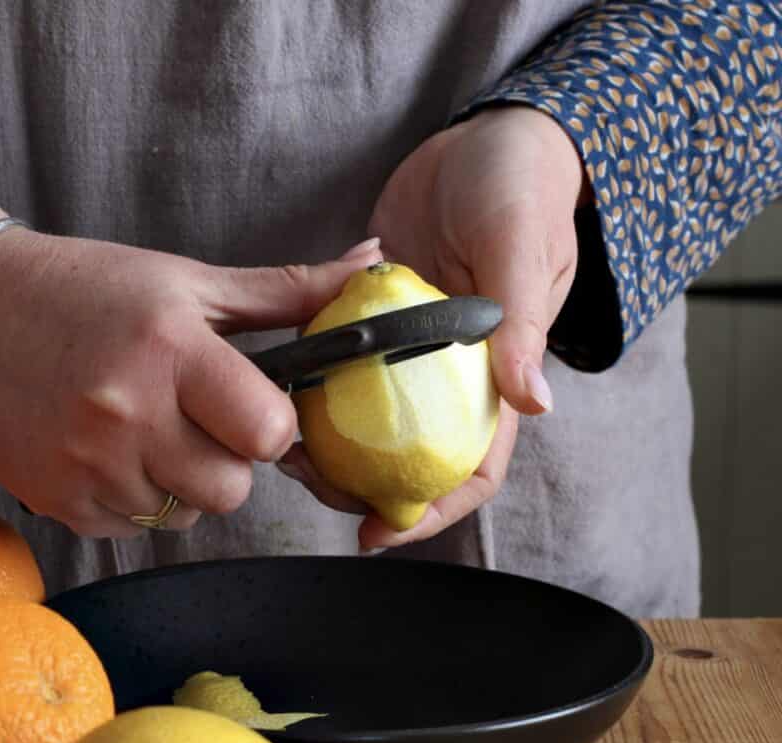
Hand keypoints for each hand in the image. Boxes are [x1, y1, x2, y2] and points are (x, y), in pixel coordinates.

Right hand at [0, 233, 380, 536]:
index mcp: (170, 349)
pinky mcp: (58, 502)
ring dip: (181, 484)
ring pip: (185, 516)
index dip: (272, 426)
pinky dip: (135, 498)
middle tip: (196, 420)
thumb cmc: (89, 289)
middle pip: (233, 489)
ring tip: (146, 431)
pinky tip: (108, 451)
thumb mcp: (188, 280)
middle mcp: (126, 413)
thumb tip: (377, 263)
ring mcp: (87, 465)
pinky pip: (134, 528)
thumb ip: (287, 289)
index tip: (252, 408)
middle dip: (229, 461)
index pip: (268, 431)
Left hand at [282, 106, 586, 549]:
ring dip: (330, 447)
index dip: (434, 512)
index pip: (473, 468)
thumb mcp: (521, 250)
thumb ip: (523, 327)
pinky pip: (339, 364)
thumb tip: (536, 407)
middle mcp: (447, 377)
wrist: (481, 138)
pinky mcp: (371, 321)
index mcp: (494, 376)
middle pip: (407, 460)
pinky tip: (278, 394)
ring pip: (367, 423)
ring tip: (286, 452)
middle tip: (312, 485)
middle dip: (363, 489)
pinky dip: (312, 386)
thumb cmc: (518, 188)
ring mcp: (406, 353)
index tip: (380, 533)